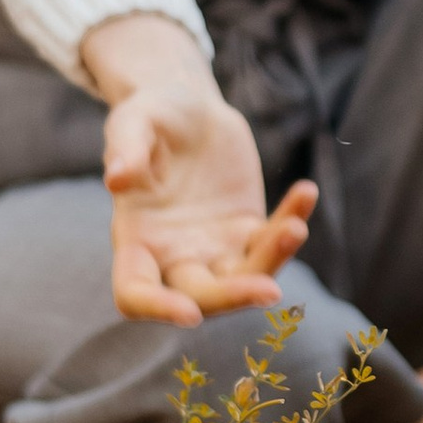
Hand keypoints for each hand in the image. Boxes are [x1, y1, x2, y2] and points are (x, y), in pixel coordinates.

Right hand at [82, 13, 317, 326]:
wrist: (189, 107)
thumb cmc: (151, 115)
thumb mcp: (134, 117)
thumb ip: (125, 146)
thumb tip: (117, 179)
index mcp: (135, 238)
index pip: (135, 291)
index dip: (157, 309)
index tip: (188, 314)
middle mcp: (173, 255)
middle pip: (202, 297)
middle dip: (234, 296)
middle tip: (271, 291)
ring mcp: (215, 248)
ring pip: (246, 276)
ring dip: (273, 261)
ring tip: (296, 226)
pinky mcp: (248, 230)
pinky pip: (273, 240)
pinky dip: (292, 221)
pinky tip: (306, 192)